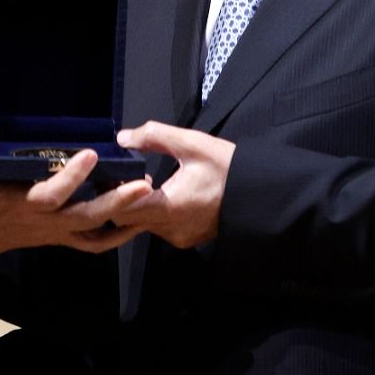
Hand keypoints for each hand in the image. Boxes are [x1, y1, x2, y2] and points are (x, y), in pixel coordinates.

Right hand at [0, 145, 151, 291]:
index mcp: (26, 204)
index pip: (54, 192)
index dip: (72, 176)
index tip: (91, 154)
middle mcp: (48, 221)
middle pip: (88, 215)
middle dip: (118, 202)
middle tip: (146, 184)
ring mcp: (57, 232)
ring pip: (96, 229)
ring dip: (125, 217)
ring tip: (150, 196)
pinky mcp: (61, 237)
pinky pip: (94, 242)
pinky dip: (117, 236)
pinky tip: (138, 223)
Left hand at [109, 121, 234, 247]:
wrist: (260, 193)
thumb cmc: (228, 167)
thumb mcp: (192, 144)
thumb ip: (153, 136)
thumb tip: (123, 138)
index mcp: (169, 207)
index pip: (121, 208)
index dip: (114, 191)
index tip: (118, 173)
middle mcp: (170, 229)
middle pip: (127, 220)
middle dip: (123, 198)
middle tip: (131, 176)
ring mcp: (179, 237)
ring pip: (142, 225)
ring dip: (139, 206)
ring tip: (149, 183)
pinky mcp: (186, 239)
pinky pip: (159, 228)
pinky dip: (154, 213)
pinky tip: (165, 194)